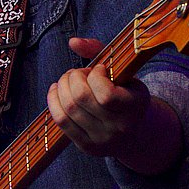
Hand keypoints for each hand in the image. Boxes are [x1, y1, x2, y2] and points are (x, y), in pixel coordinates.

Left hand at [47, 37, 182, 173]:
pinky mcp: (87, 147)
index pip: (105, 94)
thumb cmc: (125, 93)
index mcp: (135, 106)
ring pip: (68, 109)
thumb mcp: (122, 71)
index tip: (98, 70)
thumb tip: (73, 42)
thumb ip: (100, 51)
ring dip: (61, 86)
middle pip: (81, 98)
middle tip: (77, 73)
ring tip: (67, 80)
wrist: (134, 133)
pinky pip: (61, 121)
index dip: (95, 76)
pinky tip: (56, 90)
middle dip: (72, 77)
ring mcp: (102, 140)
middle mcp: (120, 127)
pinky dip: (53, 101)